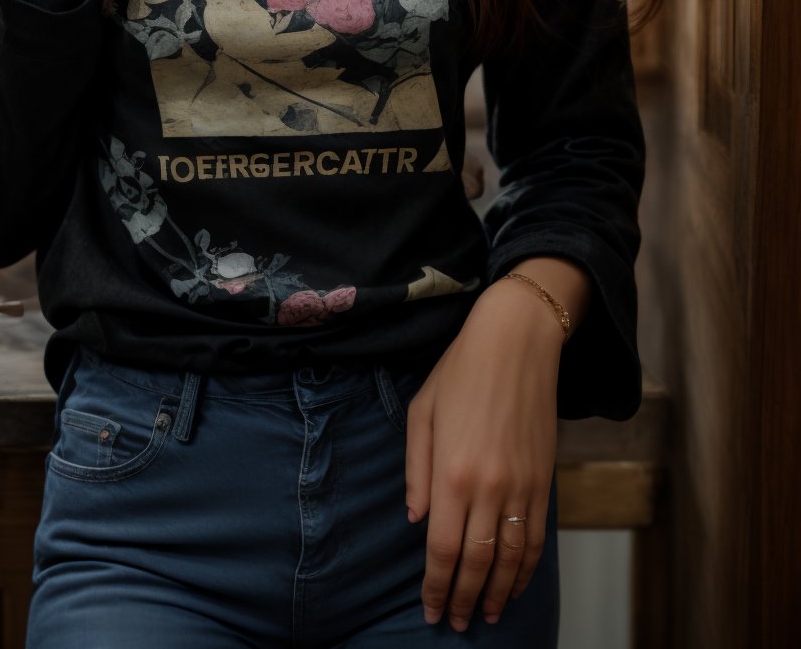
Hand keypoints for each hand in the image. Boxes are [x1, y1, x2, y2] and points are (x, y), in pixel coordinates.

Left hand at [404, 281, 561, 632]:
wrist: (516, 341)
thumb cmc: (460, 370)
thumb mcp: (422, 412)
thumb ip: (416, 470)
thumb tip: (416, 521)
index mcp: (450, 472)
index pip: (441, 550)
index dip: (435, 587)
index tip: (430, 610)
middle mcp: (487, 487)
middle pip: (475, 563)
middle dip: (462, 599)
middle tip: (453, 623)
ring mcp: (520, 486)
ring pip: (510, 559)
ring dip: (496, 594)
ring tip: (483, 614)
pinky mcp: (544, 480)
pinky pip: (537, 539)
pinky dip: (526, 570)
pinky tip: (513, 584)